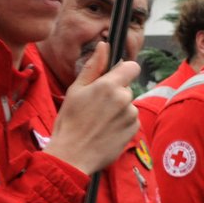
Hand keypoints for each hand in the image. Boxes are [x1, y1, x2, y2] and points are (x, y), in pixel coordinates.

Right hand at [46, 42, 140, 174]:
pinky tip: (105, 131)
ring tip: (99, 122)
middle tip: (96, 107)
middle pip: (127, 88)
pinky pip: (131, 120)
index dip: (123, 70)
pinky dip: (122, 123)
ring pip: (128, 105)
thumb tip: (104, 46)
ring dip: (119, 109)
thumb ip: (93, 67)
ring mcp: (131, 115)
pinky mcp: (134, 130)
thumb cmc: (69, 122)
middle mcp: (124, 99)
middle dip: (115, 93)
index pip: (132, 66)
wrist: (72, 156)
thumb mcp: (76, 90)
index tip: (113, 77)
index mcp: (109, 85)